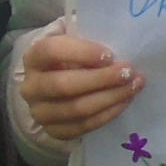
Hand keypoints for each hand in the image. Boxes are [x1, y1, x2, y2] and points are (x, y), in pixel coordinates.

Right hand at [20, 31, 141, 139]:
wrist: (56, 88)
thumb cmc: (72, 57)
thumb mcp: (74, 40)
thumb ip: (88, 35)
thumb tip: (118, 34)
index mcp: (34, 58)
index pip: (51, 51)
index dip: (80, 52)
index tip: (109, 55)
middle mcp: (31, 87)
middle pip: (64, 85)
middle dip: (101, 79)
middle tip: (129, 72)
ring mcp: (40, 112)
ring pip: (76, 109)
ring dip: (110, 97)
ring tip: (134, 86)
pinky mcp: (54, 131)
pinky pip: (83, 126)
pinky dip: (107, 114)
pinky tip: (125, 101)